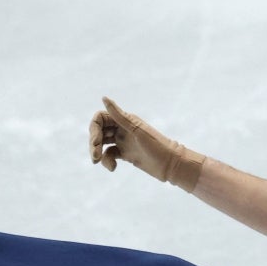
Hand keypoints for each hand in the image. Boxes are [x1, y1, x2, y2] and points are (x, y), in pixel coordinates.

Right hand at [88, 98, 204, 192]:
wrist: (172, 165)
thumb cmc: (157, 146)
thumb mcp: (136, 130)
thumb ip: (119, 116)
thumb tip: (104, 98)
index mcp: (125, 120)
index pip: (100, 118)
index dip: (94, 128)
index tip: (95, 140)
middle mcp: (123, 129)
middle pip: (99, 131)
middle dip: (94, 143)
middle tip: (95, 155)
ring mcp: (124, 142)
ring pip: (103, 144)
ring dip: (97, 152)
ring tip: (97, 162)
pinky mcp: (126, 154)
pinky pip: (110, 155)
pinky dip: (107, 161)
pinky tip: (113, 167)